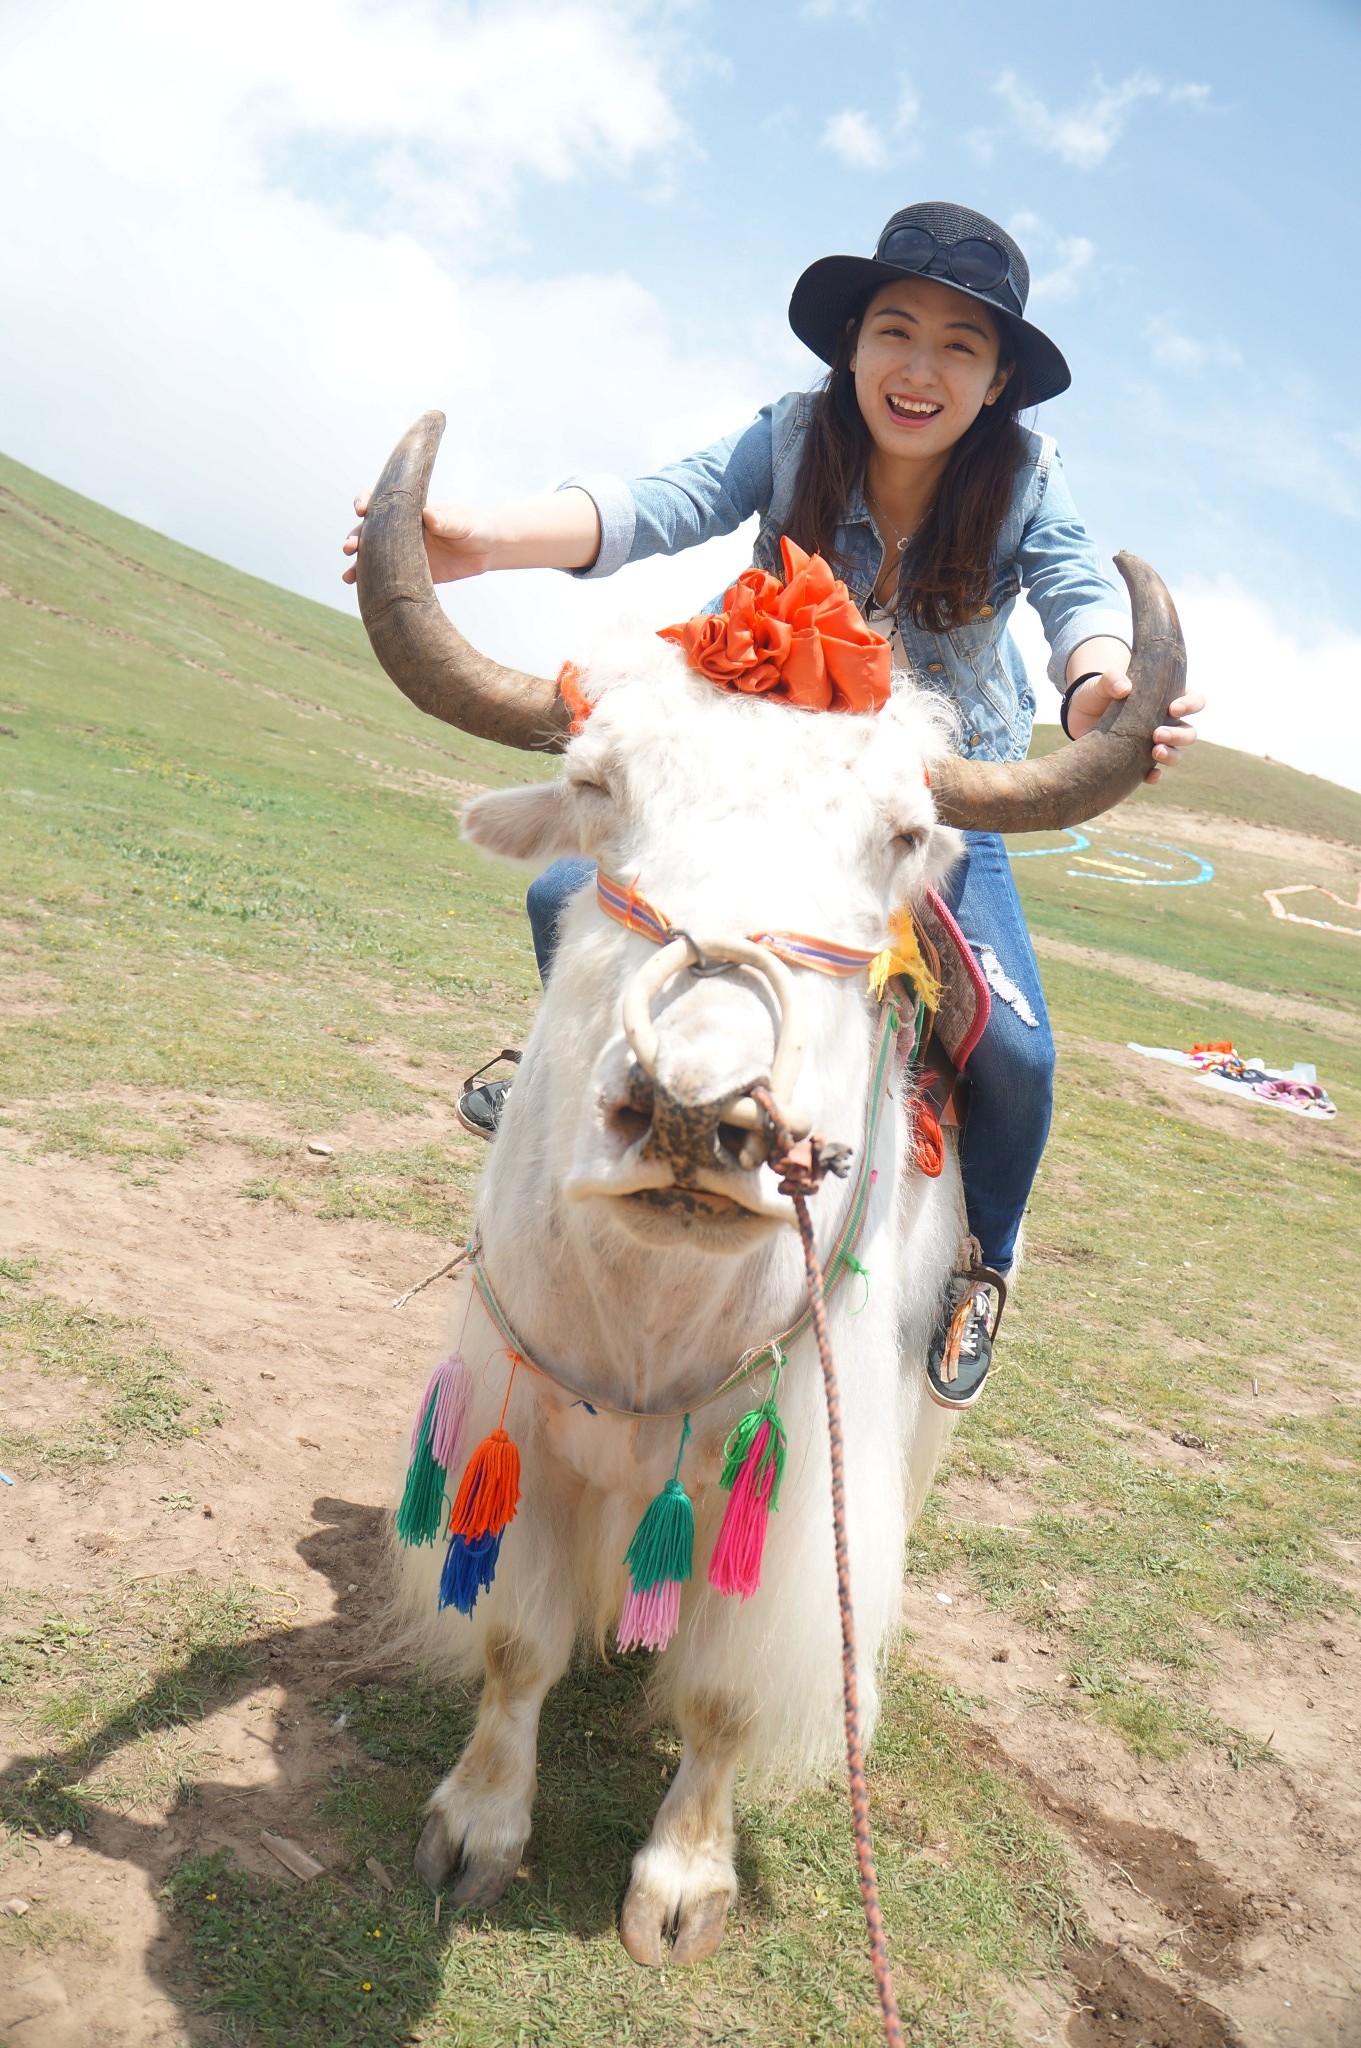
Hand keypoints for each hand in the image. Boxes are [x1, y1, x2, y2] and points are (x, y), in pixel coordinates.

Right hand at [341, 496, 498, 585]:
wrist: (486, 549)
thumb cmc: (473, 526)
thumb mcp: (462, 522)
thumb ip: (446, 520)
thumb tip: (428, 515)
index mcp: (409, 509)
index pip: (380, 500)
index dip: (366, 502)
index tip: (361, 509)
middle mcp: (400, 529)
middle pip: (370, 530)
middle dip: (357, 537)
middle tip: (350, 546)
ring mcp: (402, 551)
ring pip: (373, 555)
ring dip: (358, 563)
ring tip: (348, 575)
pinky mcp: (409, 572)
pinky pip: (386, 576)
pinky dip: (371, 582)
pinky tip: (359, 589)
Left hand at [1065, 670, 1205, 784]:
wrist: (1078, 717)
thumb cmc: (1098, 694)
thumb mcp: (1102, 683)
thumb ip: (1112, 679)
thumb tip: (1124, 688)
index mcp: (1167, 700)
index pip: (1194, 701)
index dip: (1190, 705)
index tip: (1173, 708)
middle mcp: (1166, 724)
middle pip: (1189, 733)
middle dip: (1179, 735)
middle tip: (1157, 733)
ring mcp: (1153, 745)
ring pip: (1177, 754)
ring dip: (1171, 755)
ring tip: (1155, 751)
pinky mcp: (1137, 763)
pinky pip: (1153, 774)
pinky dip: (1155, 776)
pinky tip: (1151, 775)